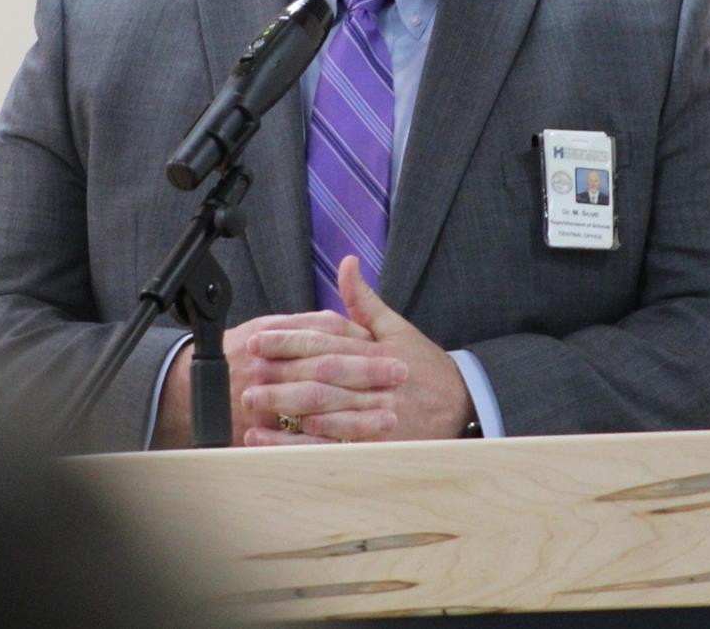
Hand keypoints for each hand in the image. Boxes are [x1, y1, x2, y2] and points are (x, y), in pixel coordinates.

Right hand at [152, 310, 389, 448]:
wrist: (190, 388)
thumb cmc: (236, 355)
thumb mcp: (267, 327)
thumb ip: (306, 322)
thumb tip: (343, 315)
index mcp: (273, 335)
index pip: (324, 334)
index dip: (361, 340)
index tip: (392, 348)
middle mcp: (269, 364)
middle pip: (326, 365)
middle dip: (367, 371)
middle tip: (401, 374)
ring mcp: (264, 396)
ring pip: (316, 402)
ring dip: (355, 409)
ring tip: (389, 415)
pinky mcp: (260, 428)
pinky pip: (297, 437)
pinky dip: (328, 439)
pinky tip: (354, 442)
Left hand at [243, 255, 474, 444]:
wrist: (462, 405)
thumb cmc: (424, 365)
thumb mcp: (396, 328)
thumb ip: (364, 300)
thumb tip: (347, 263)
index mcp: (375, 351)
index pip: (326, 343)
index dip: (290, 341)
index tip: (258, 340)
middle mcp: (375, 383)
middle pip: (322, 378)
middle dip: (281, 376)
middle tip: (246, 375)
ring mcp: (377, 417)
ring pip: (326, 413)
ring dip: (287, 411)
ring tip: (252, 408)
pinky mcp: (376, 445)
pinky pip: (335, 447)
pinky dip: (302, 446)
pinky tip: (275, 443)